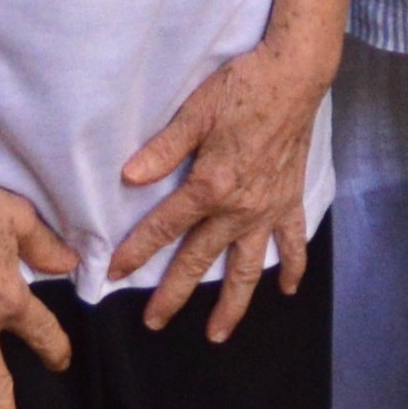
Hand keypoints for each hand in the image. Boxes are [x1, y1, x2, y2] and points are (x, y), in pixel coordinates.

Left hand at [111, 40, 322, 338]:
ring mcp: (268, 209)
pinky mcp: (290, 199)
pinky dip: (293, 266)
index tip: (113, 274)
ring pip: (248, 267)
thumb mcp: (195, 113)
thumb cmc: (241, 88)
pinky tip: (288, 288)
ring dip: (233, 304)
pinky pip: (293, 242)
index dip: (136, 251)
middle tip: (154, 322)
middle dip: (174, 293)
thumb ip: (163, 150)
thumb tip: (129, 177)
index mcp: (210, 186)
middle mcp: (239, 208)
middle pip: (200, 259)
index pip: (164, 227)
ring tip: (217, 333)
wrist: (294, 75)